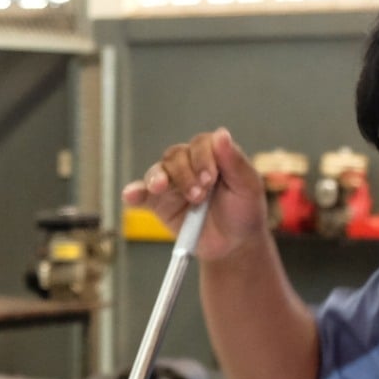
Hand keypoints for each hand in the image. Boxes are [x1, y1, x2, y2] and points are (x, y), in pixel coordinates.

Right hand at [120, 127, 272, 262]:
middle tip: (199, 196)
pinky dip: (134, 192)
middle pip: (176, 155)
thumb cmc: (243, 212)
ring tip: (162, 189)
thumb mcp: (248, 187)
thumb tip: (221, 134)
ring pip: (158, 170)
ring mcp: (172, 184)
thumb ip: (235, 161)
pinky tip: (131, 194)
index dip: (203, 158)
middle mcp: (190, 165)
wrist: (234, 245)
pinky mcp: (158, 204)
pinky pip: (142, 195)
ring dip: (160, 179)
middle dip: (185, 173)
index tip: (211, 179)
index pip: (200, 144)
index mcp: (212, 156)